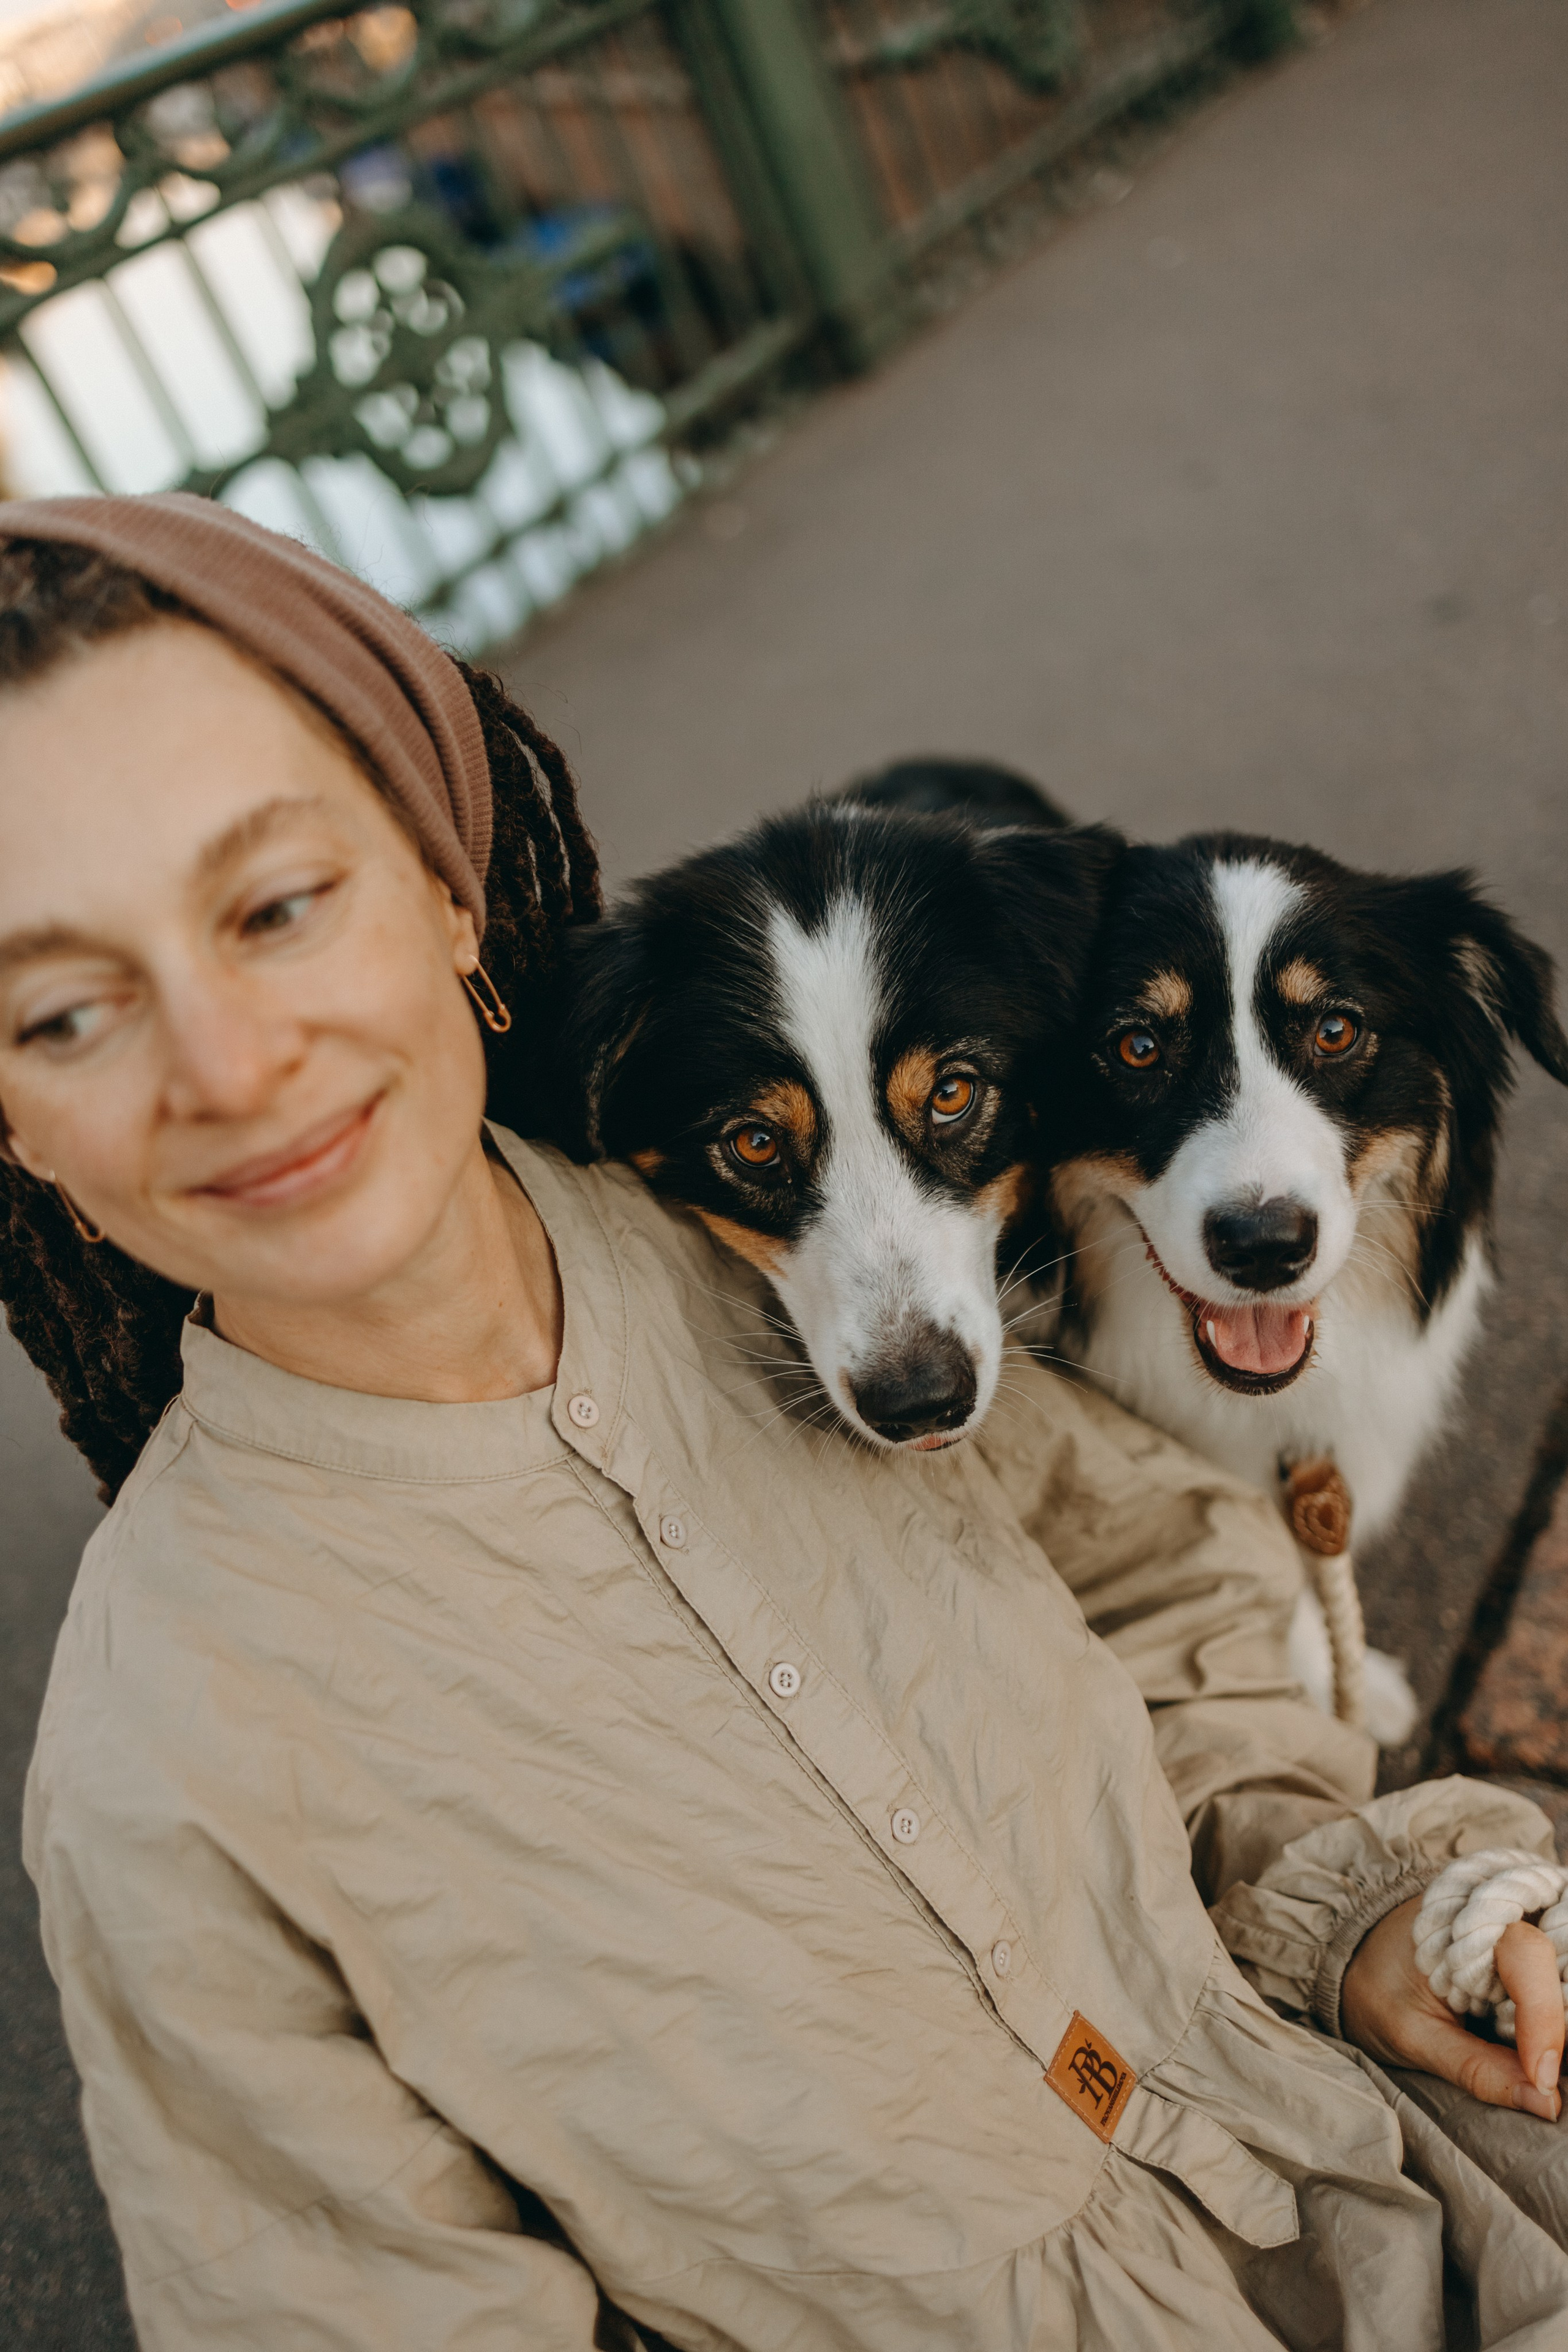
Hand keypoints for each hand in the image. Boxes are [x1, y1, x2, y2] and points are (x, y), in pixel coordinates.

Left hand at [1340, 1894, 1563, 2118]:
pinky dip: (1554, 2015)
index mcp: (1464, 1912)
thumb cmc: (1376, 1990)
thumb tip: (1546, 2103)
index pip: (1528, 1954)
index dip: (1544, 2019)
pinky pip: (1559, 1979)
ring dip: (1558, 2015)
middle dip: (1558, 2019)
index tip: (1543, 2080)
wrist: (1355, 1960)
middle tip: (1538, 2068)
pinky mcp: (1531, 1948)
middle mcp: (1501, 1905)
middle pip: (1562, 1961)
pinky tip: (1534, 2045)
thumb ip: (1476, 2067)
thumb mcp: (1411, 2034)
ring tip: (1531, 2055)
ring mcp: (1521, 1923)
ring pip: (1565, 1971)